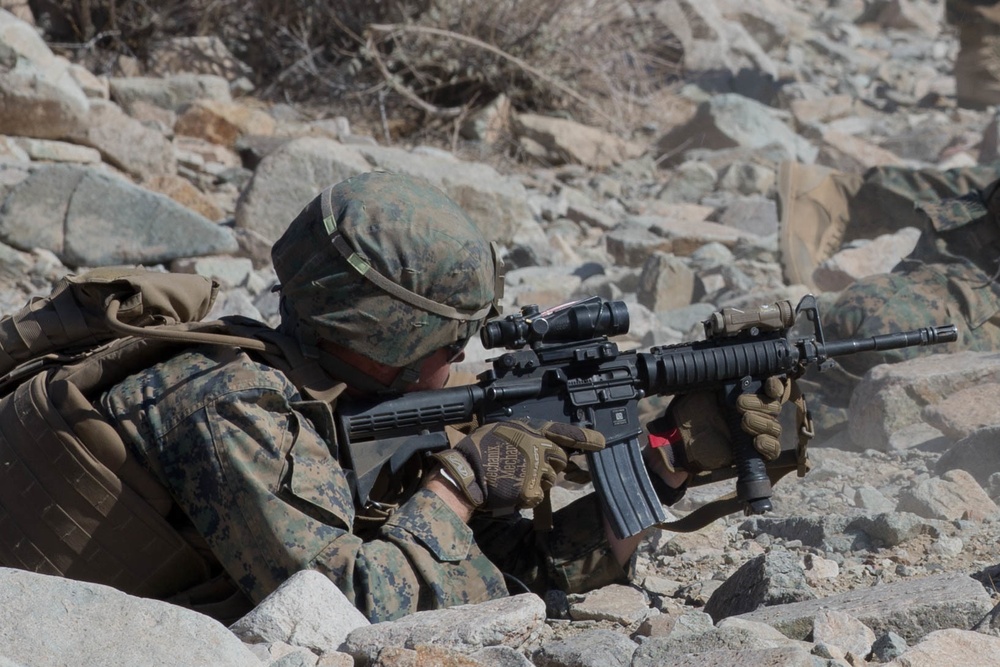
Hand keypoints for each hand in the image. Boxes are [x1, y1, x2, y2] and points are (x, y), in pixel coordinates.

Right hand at [431, 419, 604, 512]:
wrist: (464, 474)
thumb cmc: (479, 451)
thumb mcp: (504, 431)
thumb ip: (528, 436)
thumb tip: (549, 446)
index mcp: (530, 431)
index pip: (564, 432)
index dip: (585, 437)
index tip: (602, 442)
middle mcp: (537, 448)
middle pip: (561, 461)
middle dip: (552, 466)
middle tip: (529, 467)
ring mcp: (536, 470)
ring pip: (551, 479)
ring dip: (539, 481)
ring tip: (515, 477)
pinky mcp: (532, 490)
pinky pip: (540, 496)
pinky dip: (529, 496)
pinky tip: (513, 489)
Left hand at [651, 376, 794, 473]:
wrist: (677, 440)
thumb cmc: (687, 411)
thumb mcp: (702, 388)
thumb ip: (718, 378)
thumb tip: (730, 362)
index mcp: (745, 394)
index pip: (771, 388)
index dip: (775, 386)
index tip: (768, 384)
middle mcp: (753, 411)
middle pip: (774, 407)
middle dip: (760, 404)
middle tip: (738, 404)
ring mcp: (754, 433)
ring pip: (774, 427)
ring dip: (762, 422)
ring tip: (744, 420)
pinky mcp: (751, 453)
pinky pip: (771, 451)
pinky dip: (768, 445)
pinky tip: (756, 441)